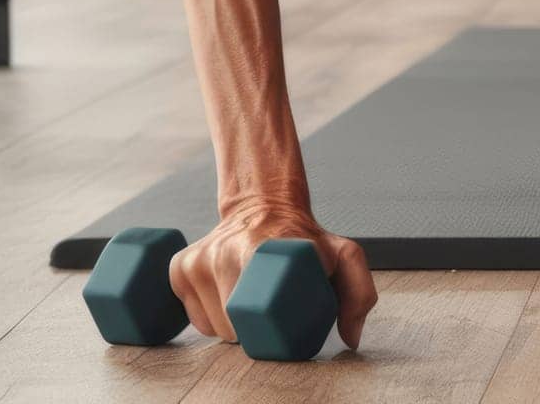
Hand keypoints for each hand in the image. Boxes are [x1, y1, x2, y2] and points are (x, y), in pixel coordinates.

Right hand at [168, 199, 377, 352]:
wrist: (264, 202)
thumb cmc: (303, 237)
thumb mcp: (342, 255)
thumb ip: (358, 292)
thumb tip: (350, 337)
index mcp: (263, 248)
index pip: (261, 315)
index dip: (274, 331)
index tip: (285, 325)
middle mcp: (226, 251)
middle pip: (235, 329)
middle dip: (255, 333)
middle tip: (272, 313)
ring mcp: (200, 259)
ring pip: (213, 328)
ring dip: (233, 328)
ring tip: (254, 302)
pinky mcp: (180, 267)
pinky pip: (195, 319)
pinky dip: (212, 320)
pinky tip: (230, 297)